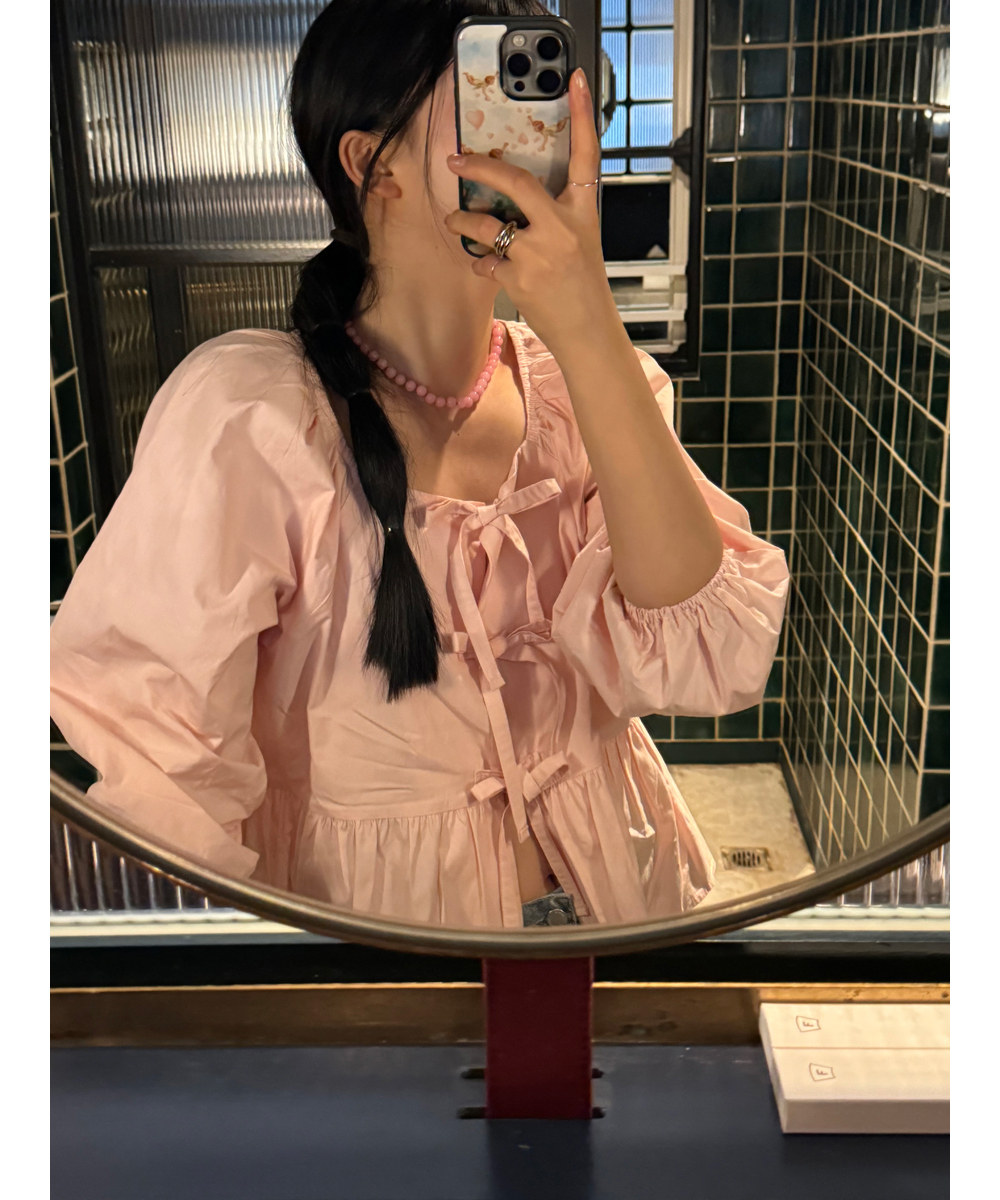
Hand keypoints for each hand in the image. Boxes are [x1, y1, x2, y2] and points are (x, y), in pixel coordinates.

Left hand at [443, 66, 617, 352]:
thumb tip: (518, 200)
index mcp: (583, 212)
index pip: (587, 155)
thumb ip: (555, 217)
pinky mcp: (520, 279)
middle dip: (480, 169)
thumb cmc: (583, 288)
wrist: (589, 332)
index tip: (576, 81)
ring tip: (454, 222)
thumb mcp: (581, 241)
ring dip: (462, 222)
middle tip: (456, 162)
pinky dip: (481, 263)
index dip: (582, 115)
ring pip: (487, 225)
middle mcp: (562, 228)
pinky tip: (486, 267)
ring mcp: (539, 253)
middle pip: (516, 182)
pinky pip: (485, 261)